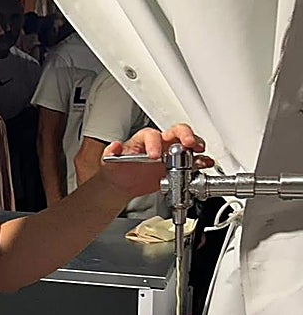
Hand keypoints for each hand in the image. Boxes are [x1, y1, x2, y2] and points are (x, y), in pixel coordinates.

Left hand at [99, 124, 214, 198]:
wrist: (123, 183)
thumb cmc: (119, 168)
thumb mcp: (110, 160)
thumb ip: (112, 152)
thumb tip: (115, 146)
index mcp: (144, 139)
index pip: (152, 135)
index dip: (154, 143)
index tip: (154, 156)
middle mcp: (161, 142)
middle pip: (177, 131)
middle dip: (185, 135)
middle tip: (188, 144)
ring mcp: (172, 153)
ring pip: (189, 142)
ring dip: (197, 145)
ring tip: (199, 152)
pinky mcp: (180, 165)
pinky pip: (194, 161)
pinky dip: (201, 161)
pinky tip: (204, 164)